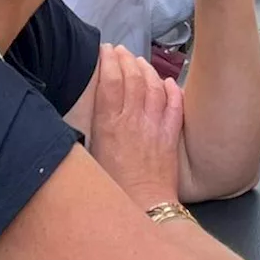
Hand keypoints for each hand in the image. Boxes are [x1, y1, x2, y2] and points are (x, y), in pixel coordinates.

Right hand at [88, 43, 183, 207]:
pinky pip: (174, 105)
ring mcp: (155, 126)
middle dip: (126, 59)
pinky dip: (172, 90)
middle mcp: (133, 120)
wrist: (145, 210)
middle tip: (121, 50)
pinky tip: (168, 82)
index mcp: (109, 126)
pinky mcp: (170, 135)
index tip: (105, 50)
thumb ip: (90, 132)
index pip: (110, 81)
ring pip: (154, 86)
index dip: (108, 61)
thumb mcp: (90, 159)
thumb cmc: (112, 191)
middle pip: (132, 78)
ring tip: (140, 61)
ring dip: (147, 69)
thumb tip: (84, 114)